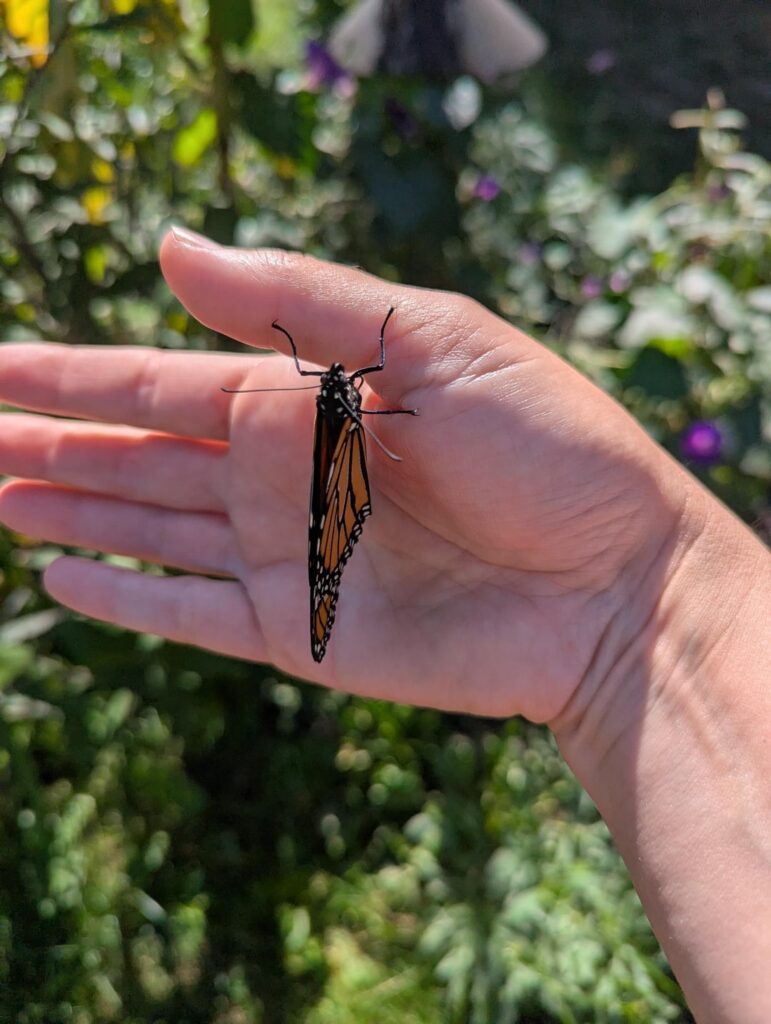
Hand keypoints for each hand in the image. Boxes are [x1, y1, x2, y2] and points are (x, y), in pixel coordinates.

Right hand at [0, 229, 688, 719]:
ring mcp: (288, 555)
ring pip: (146, 526)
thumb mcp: (433, 340)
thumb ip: (299, 302)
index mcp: (308, 396)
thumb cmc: (544, 449)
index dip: (69, 372)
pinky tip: (59, 578)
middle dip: (45, 440)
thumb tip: (168, 247)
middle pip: (135, 452)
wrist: (614, 582)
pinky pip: (192, 613)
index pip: (159, 378)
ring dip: (63, 507)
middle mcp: (284, 473)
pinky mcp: (303, 634)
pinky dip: (126, 599)